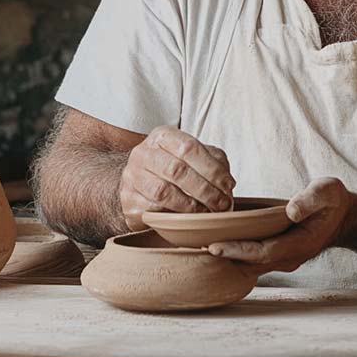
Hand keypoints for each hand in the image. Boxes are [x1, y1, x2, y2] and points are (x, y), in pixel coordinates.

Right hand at [119, 126, 235, 230]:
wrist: (137, 186)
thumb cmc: (171, 169)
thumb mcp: (193, 157)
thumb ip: (213, 162)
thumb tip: (227, 182)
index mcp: (162, 136)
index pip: (189, 147)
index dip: (212, 168)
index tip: (228, 185)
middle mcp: (143, 153)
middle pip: (177, 170)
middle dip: (205, 190)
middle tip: (222, 204)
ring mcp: (132, 177)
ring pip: (164, 191)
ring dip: (192, 206)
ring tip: (207, 213)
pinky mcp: (128, 201)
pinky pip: (153, 210)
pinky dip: (175, 216)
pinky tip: (188, 220)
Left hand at [208, 177, 352, 273]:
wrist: (341, 216)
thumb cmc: (332, 202)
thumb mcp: (327, 192)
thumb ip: (310, 199)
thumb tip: (291, 209)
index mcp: (300, 244)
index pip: (263, 252)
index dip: (239, 250)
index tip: (215, 245)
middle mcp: (289, 257)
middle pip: (251, 263)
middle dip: (225, 255)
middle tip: (196, 247)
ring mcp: (282, 258)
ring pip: (249, 263)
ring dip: (227, 256)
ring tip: (198, 245)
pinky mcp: (276, 252)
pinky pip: (251, 257)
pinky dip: (234, 251)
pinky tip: (215, 241)